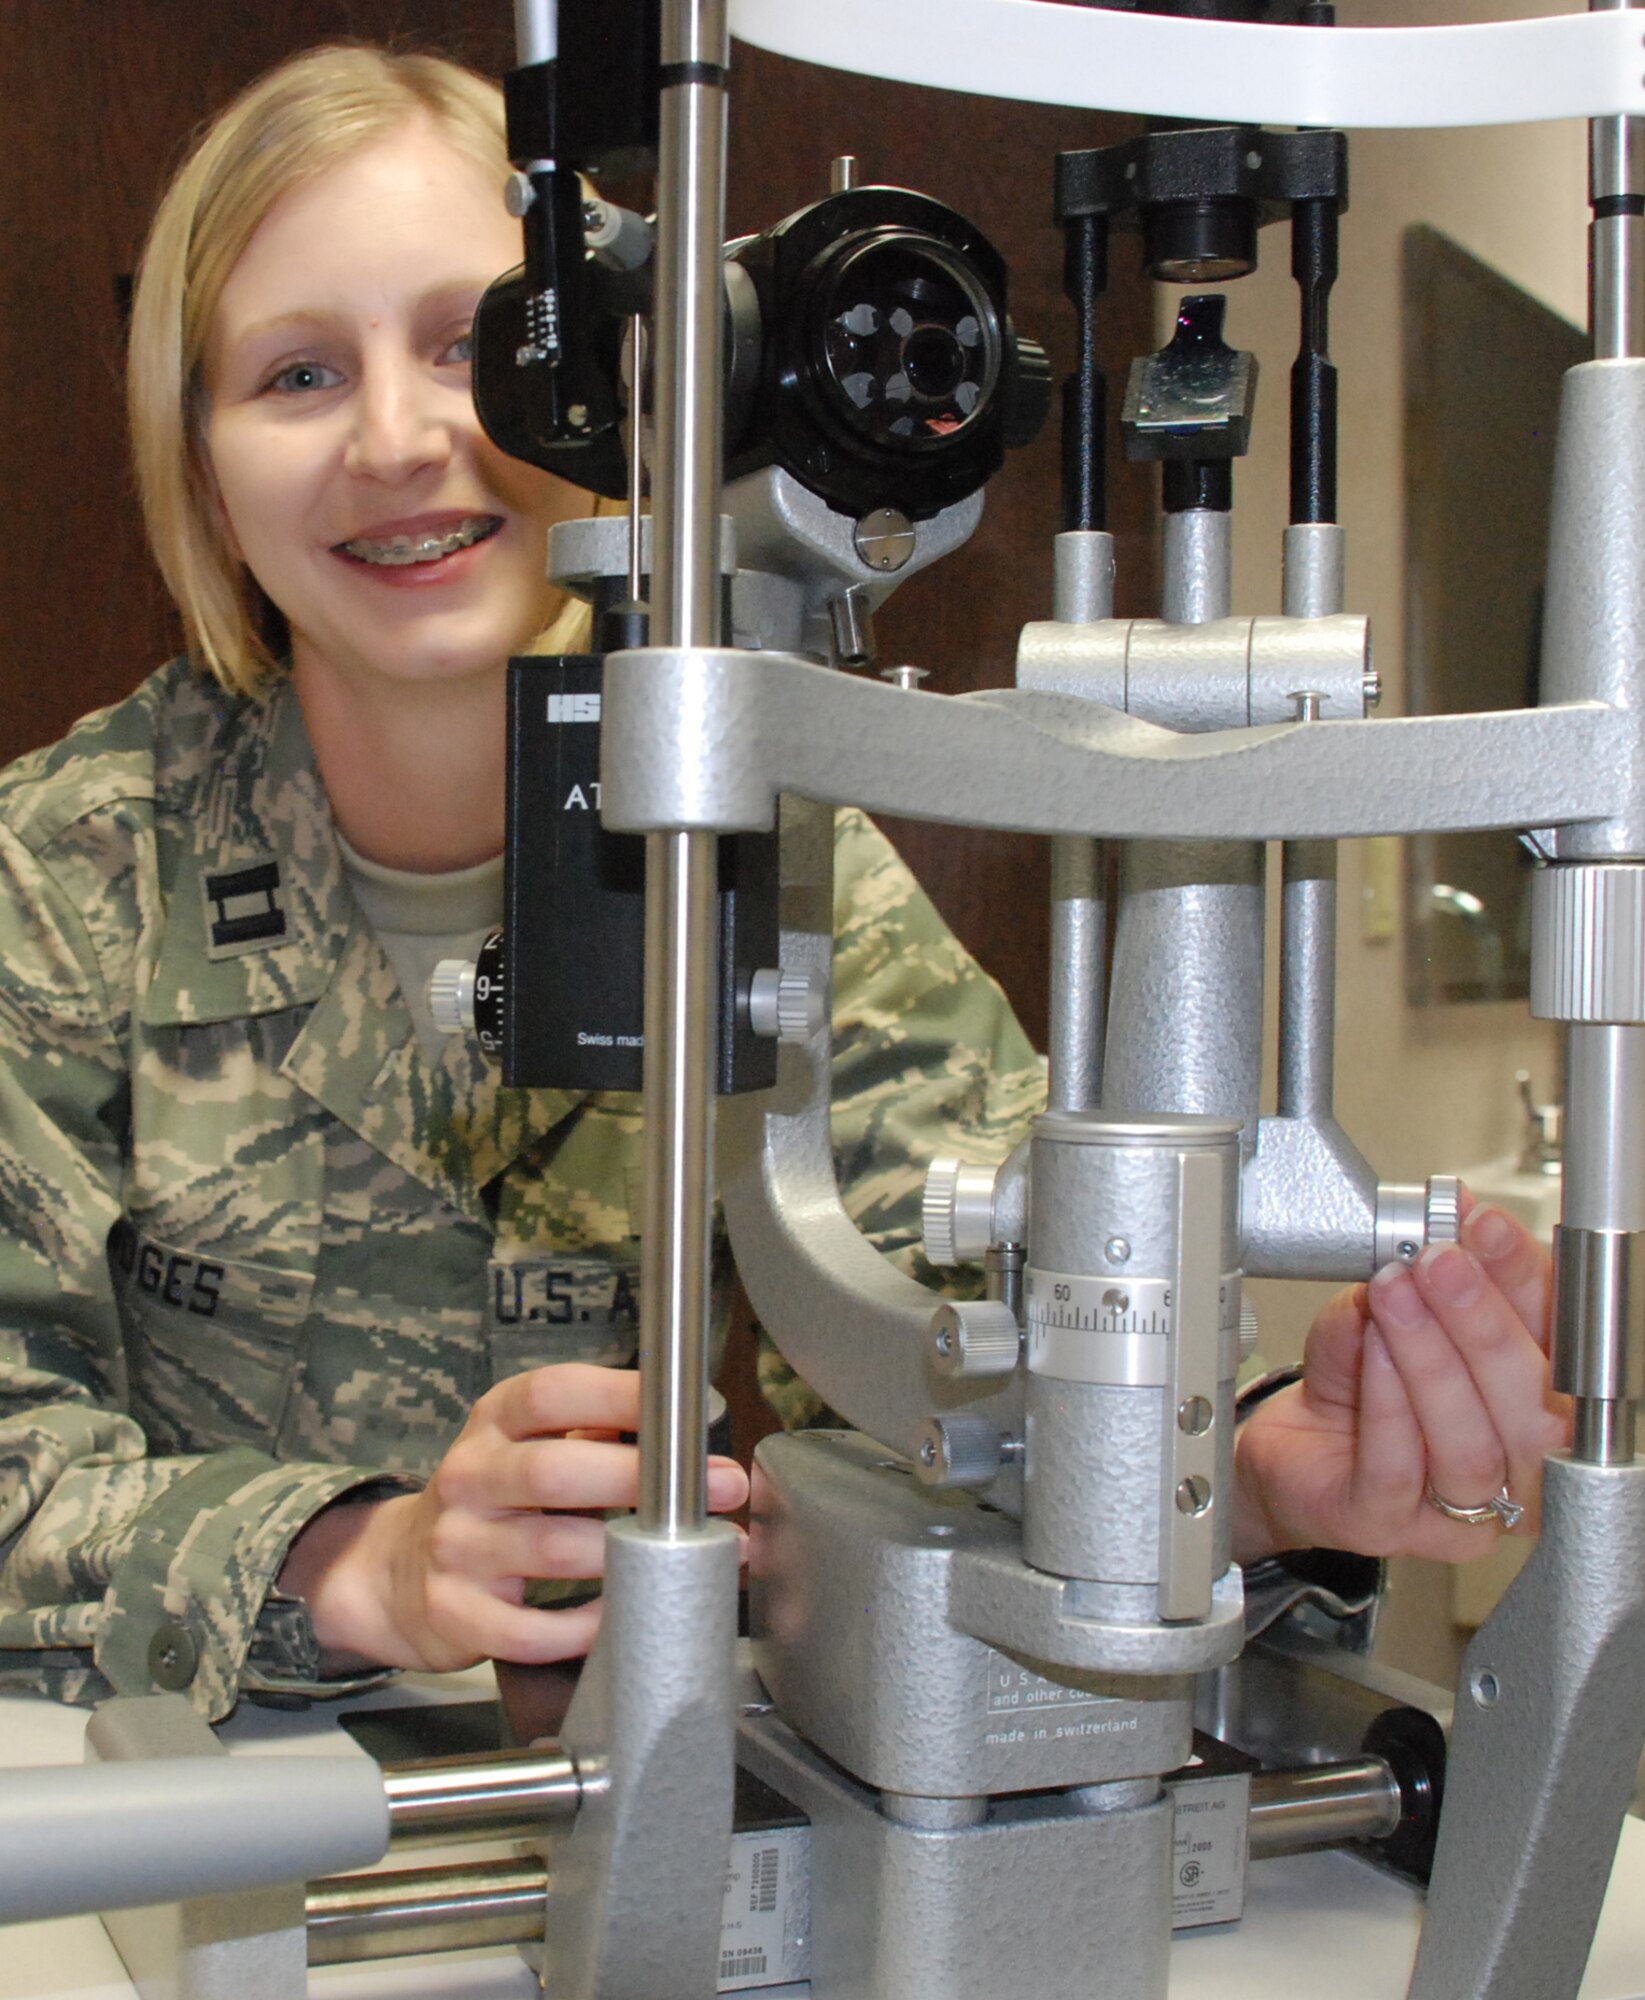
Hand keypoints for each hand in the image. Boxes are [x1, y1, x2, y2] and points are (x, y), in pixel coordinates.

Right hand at [278, 1363, 749, 1673]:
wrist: (396, 1572)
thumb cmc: (491, 1501)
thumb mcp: (524, 1445)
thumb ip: (594, 1432)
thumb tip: (685, 1427)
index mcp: (493, 1424)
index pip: (551, 1394)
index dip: (619, 1396)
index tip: (683, 1412)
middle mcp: (469, 1477)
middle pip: (554, 1472)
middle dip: (642, 1480)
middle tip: (719, 1490)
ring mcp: (456, 1546)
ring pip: (551, 1549)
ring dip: (631, 1557)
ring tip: (686, 1557)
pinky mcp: (453, 1612)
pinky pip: (529, 1629)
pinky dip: (583, 1626)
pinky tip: (618, 1614)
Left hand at [1232, 1200, 1567, 1564]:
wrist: (1286, 1444)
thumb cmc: (1355, 1385)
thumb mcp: (1385, 1313)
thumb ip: (1416, 1272)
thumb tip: (1442, 1217)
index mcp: (1530, 1406)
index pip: (1554, 1347)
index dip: (1527, 1284)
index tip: (1487, 1228)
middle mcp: (1511, 1468)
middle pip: (1532, 1408)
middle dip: (1483, 1323)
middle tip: (1440, 1262)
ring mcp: (1455, 1511)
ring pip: (1471, 1445)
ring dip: (1431, 1359)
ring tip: (1395, 1296)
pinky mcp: (1385, 1525)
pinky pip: (1398, 1469)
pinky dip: (1387, 1401)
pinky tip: (1373, 1351)